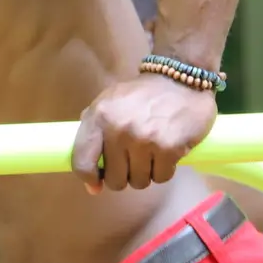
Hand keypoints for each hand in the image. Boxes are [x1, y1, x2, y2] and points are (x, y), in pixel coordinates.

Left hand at [73, 73, 217, 191]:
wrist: (180, 79)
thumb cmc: (141, 96)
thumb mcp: (108, 103)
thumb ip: (94, 135)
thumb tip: (91, 183)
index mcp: (99, 117)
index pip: (82, 161)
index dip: (88, 178)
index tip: (96, 183)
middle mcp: (119, 130)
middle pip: (115, 180)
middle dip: (124, 176)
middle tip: (133, 161)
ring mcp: (144, 140)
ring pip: (139, 182)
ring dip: (146, 173)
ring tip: (151, 153)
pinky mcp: (169, 148)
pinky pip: (161, 177)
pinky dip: (165, 170)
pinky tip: (167, 152)